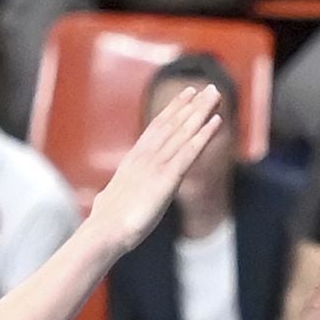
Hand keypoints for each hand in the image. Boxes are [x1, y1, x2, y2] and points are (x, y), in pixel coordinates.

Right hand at [85, 84, 222, 255]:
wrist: (105, 231)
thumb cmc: (104, 225)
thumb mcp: (106, 203)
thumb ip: (110, 196)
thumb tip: (102, 201)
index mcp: (132, 161)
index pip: (155, 129)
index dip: (172, 111)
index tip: (185, 96)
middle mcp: (146, 157)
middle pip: (172, 124)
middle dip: (191, 105)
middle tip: (207, 88)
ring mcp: (157, 165)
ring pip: (183, 132)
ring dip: (201, 112)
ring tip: (214, 94)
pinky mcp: (168, 179)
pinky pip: (191, 152)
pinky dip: (204, 135)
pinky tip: (216, 122)